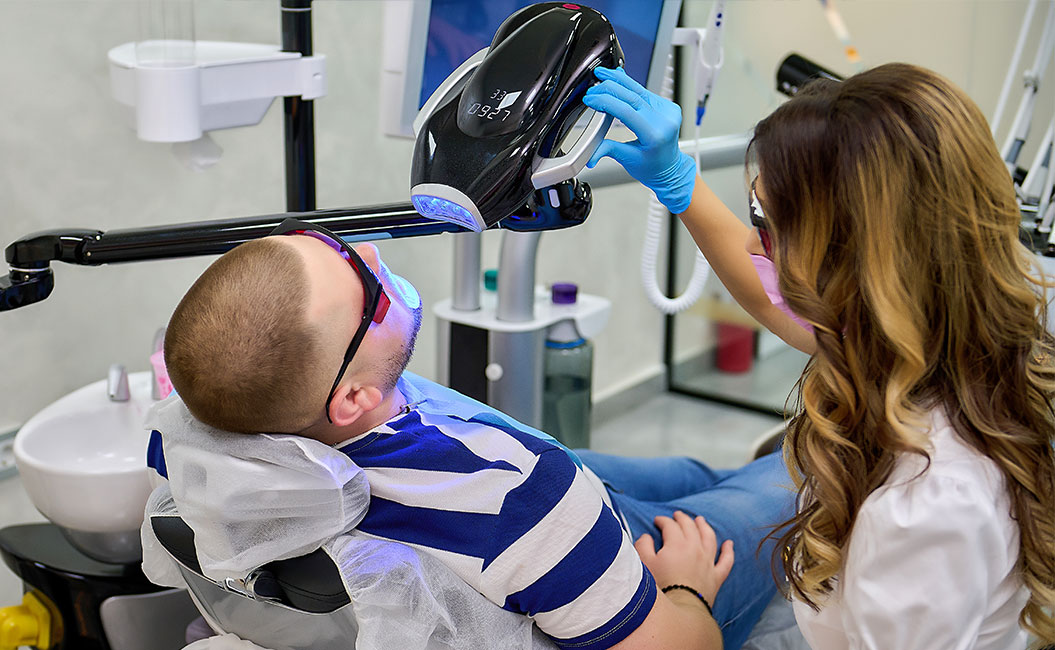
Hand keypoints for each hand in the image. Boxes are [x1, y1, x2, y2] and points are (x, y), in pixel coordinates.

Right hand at [582, 66, 696, 213]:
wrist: (670, 169)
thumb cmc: (652, 167)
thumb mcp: (628, 160)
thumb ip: (608, 150)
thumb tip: (589, 154)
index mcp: (654, 135)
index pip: (626, 111)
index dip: (606, 102)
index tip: (591, 99)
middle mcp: (664, 120)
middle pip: (632, 96)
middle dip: (609, 88)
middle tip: (592, 88)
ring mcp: (668, 111)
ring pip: (639, 89)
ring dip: (618, 81)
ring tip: (602, 74)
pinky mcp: (667, 106)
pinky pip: (645, 92)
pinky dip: (629, 86)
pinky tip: (618, 79)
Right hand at [634, 511, 733, 605]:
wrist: (680, 610)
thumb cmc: (660, 587)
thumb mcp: (645, 564)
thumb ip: (643, 545)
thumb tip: (646, 536)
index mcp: (677, 543)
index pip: (670, 525)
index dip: (663, 521)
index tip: (657, 520)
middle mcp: (695, 548)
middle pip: (690, 527)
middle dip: (682, 519)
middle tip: (677, 515)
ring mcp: (708, 562)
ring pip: (709, 538)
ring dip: (704, 526)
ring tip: (700, 520)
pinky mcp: (716, 576)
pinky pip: (726, 561)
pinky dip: (728, 551)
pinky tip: (729, 544)